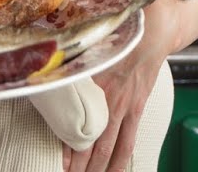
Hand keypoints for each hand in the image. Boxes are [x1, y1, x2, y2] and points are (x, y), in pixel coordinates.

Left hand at [64, 41, 160, 171]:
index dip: (66, 148)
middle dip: (79, 166)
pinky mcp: (136, 111)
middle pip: (90, 144)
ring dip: (98, 169)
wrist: (148, 38)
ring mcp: (123, 109)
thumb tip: (49, 75)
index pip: (74, 126)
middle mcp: (106, 103)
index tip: (58, 162)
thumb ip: (72, 68)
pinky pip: (128, 143)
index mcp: (90, 88)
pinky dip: (120, 160)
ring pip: (108, 149)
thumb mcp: (89, 53)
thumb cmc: (116, 43)